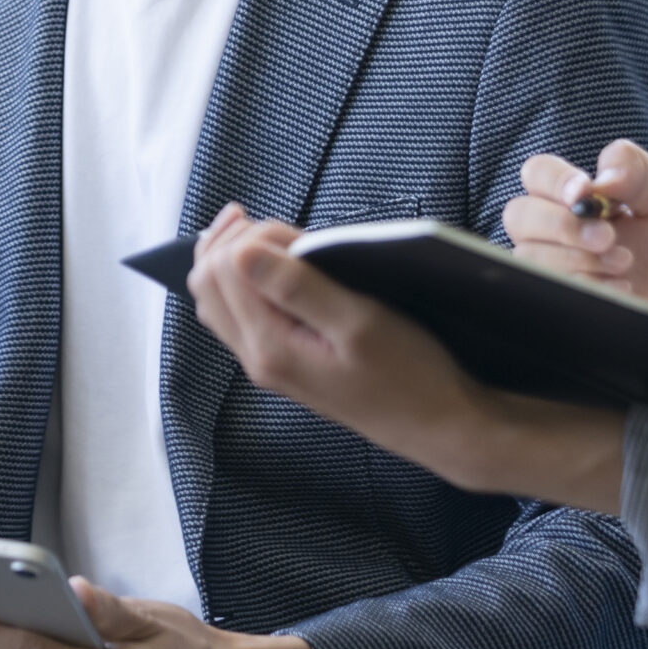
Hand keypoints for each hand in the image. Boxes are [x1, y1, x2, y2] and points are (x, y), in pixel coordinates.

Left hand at [187, 206, 624, 512]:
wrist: (440, 426)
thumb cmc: (413, 375)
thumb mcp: (361, 321)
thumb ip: (296, 286)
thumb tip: (241, 251)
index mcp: (270, 347)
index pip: (221, 271)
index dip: (246, 234)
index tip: (289, 227)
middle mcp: (258, 358)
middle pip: (207, 284)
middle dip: (229, 242)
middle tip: (269, 222)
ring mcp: (269, 364)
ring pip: (219, 300)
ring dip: (233, 261)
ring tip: (269, 238)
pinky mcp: (285, 364)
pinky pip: (241, 316)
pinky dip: (247, 284)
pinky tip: (277, 270)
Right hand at [502, 141, 647, 368]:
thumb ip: (636, 169)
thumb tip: (601, 177)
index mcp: (577, 198)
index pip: (537, 174)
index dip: (554, 180)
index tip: (587, 191)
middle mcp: (555, 232)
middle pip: (518, 215)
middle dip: (563, 224)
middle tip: (608, 237)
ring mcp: (554, 270)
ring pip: (529, 256)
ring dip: (579, 258)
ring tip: (625, 264)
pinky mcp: (562, 302)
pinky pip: (547, 290)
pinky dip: (586, 285)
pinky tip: (623, 289)